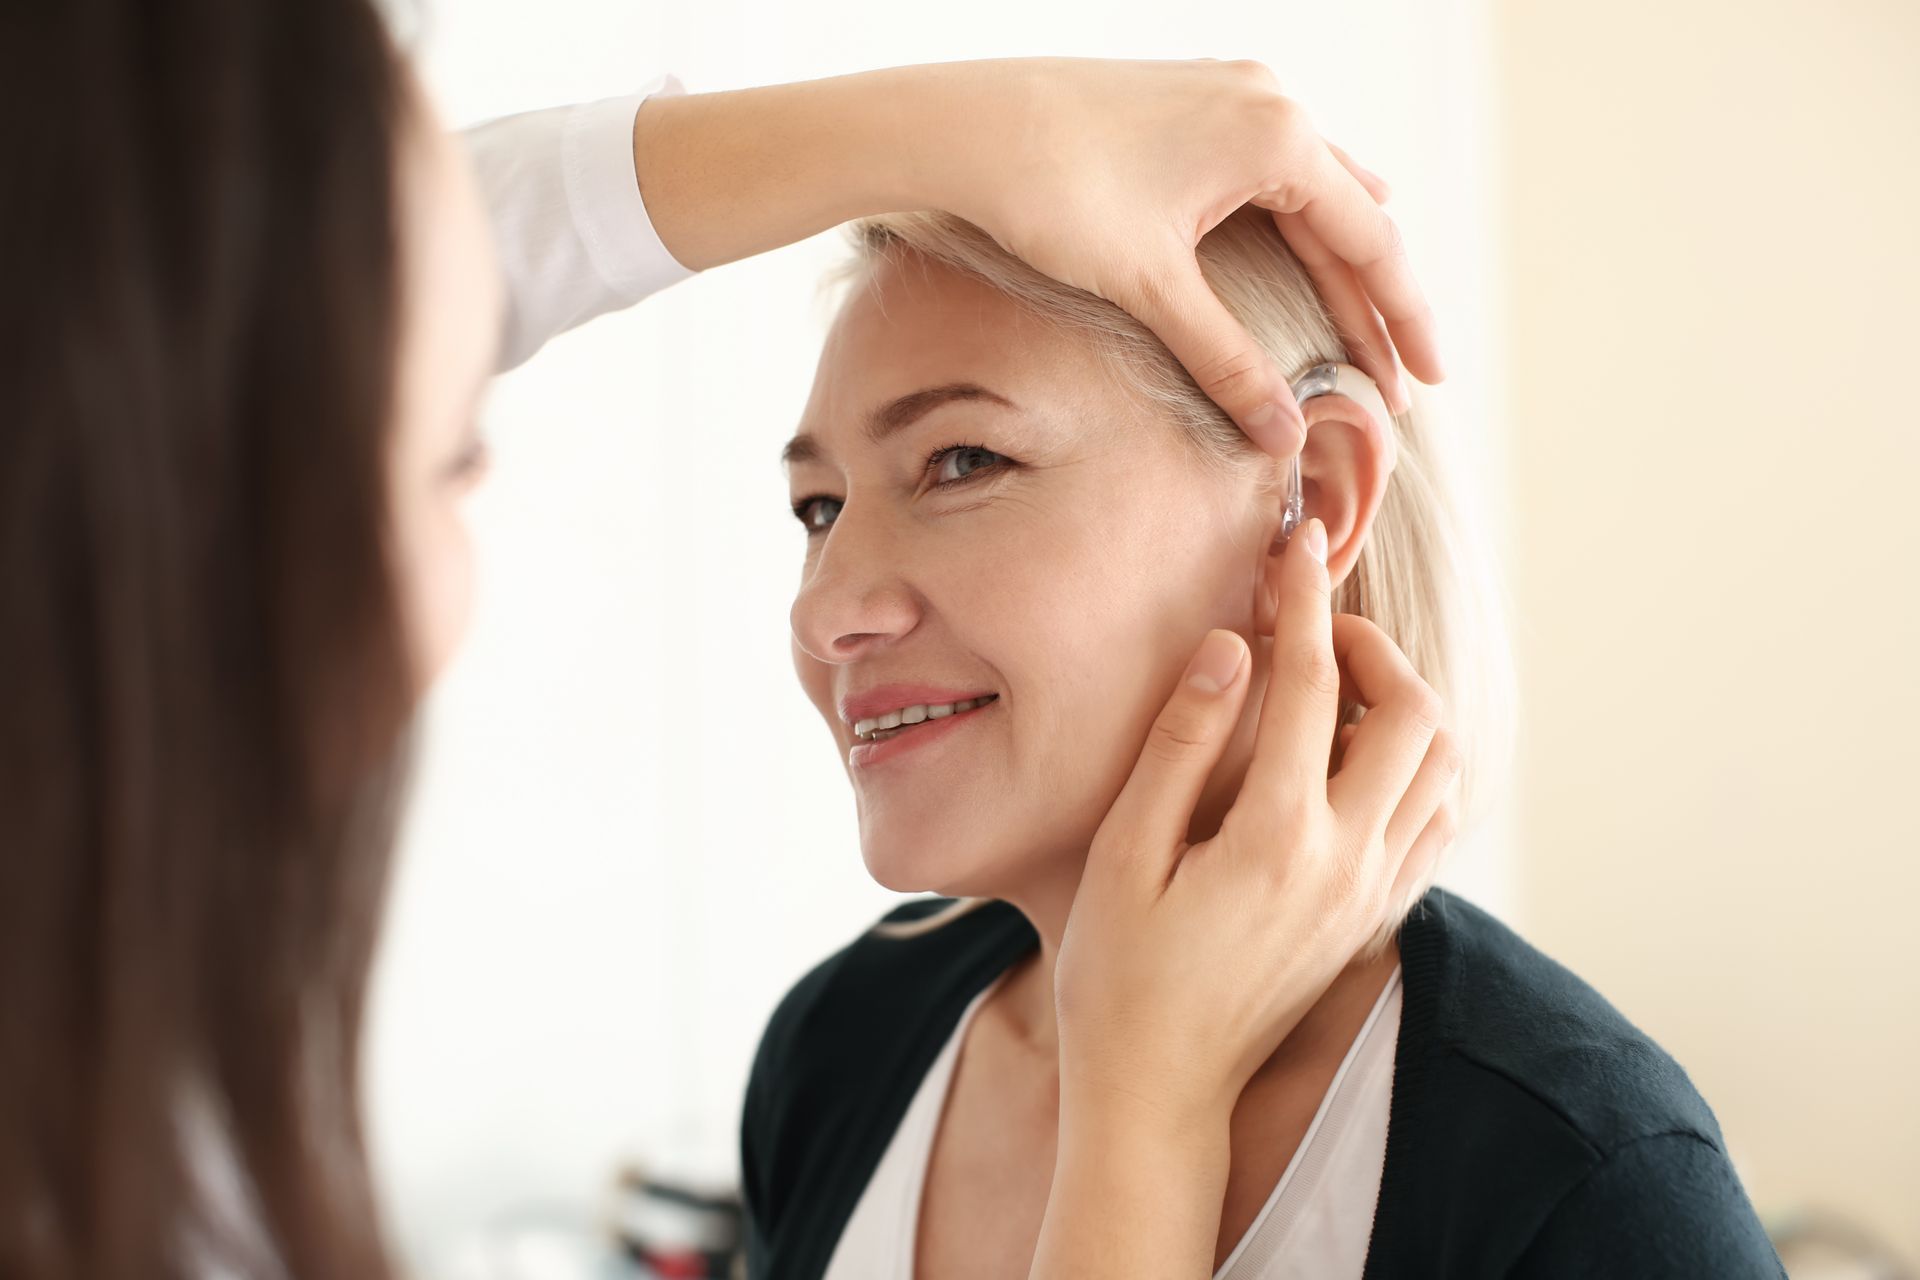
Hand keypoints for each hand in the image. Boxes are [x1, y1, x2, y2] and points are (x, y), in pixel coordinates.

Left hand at [632, 59, 1439, 454]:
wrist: (957, 125)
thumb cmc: (1050, 194)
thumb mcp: (1149, 288)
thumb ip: (1225, 360)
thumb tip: (1283, 436)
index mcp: (1277, 138)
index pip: (1371, 243)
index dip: (1403, 320)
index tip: (1428, 383)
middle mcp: (1267, 100)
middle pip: (1350, 216)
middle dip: (1374, 302)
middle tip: (1397, 378)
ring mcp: (1228, 89)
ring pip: (1313, 186)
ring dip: (1337, 258)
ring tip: (1366, 321)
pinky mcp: (1187, 97)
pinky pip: (1270, 164)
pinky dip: (1294, 218)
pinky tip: (1298, 241)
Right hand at [1054, 517, 1457, 1123]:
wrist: (1160, 1093)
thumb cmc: (1118, 976)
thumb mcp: (1121, 856)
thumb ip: (1180, 747)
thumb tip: (1227, 650)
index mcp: (1277, 837)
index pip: (1313, 683)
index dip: (1302, 600)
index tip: (1292, 546)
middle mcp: (1346, 862)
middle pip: (1415, 715)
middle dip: (1371, 650)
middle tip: (1309, 632)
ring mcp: (1370, 896)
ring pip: (1443, 768)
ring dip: (1402, 707)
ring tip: (1332, 692)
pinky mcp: (1371, 921)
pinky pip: (1434, 822)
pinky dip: (1415, 768)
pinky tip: (1353, 761)